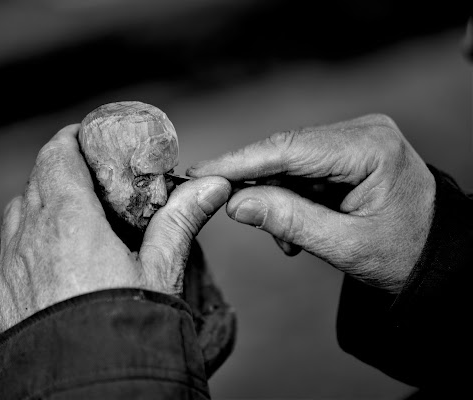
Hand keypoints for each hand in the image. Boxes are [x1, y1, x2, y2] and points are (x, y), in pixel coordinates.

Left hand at [0, 125, 229, 332]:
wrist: (89, 382)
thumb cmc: (127, 323)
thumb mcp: (161, 268)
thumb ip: (182, 219)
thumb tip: (213, 185)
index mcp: (70, 218)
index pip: (58, 155)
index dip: (71, 139)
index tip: (86, 137)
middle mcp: (32, 234)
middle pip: (36, 180)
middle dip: (59, 168)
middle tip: (85, 176)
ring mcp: (10, 264)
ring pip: (14, 212)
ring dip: (34, 203)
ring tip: (60, 213)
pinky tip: (9, 245)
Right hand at [188, 114, 434, 292]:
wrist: (437, 256)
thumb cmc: (402, 253)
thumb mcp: (345, 245)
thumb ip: (289, 221)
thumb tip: (236, 203)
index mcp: (370, 148)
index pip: (289, 148)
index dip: (240, 161)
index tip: (201, 171)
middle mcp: (362, 131)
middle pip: (285, 151)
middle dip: (259, 186)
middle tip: (235, 214)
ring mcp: (356, 137)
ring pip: (290, 161)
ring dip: (278, 198)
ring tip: (289, 240)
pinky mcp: (349, 150)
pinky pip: (304, 168)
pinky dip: (293, 197)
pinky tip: (301, 226)